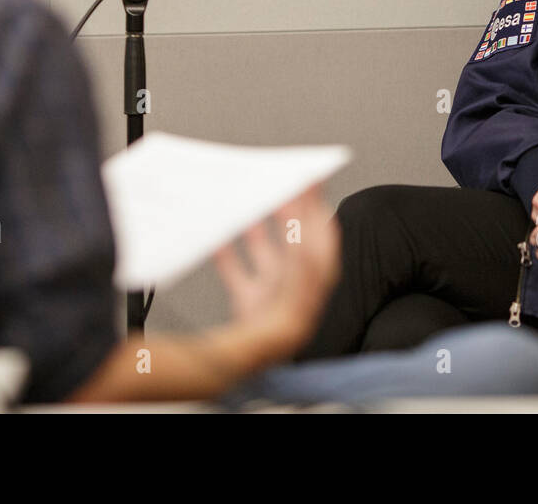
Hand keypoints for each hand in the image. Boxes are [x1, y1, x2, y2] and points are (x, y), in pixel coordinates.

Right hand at [211, 187, 340, 357]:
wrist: (258, 357)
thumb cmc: (288, 321)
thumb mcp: (303, 271)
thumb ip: (308, 236)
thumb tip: (316, 206)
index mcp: (315, 275)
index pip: (319, 233)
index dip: (315, 208)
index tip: (310, 181)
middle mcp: (296, 282)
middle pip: (294, 240)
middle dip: (288, 214)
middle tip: (280, 186)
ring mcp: (272, 293)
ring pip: (266, 254)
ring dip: (257, 232)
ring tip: (249, 207)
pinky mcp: (248, 303)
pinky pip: (238, 274)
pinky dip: (227, 257)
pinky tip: (217, 239)